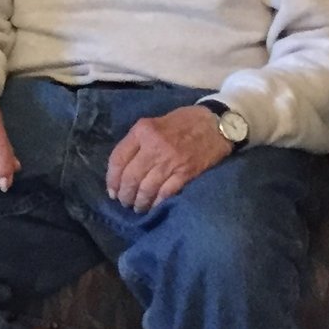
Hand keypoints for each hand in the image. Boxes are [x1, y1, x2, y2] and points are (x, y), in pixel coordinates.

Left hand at [104, 105, 231, 211]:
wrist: (216, 124)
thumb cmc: (184, 121)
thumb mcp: (155, 122)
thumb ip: (139, 140)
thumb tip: (124, 167)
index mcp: (143, 130)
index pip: (118, 158)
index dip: (112, 179)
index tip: (112, 190)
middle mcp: (154, 145)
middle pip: (130, 177)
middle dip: (125, 194)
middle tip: (124, 202)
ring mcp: (170, 160)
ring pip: (146, 188)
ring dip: (139, 202)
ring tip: (137, 207)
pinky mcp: (186, 173)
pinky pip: (165, 193)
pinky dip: (157, 203)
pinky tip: (154, 207)